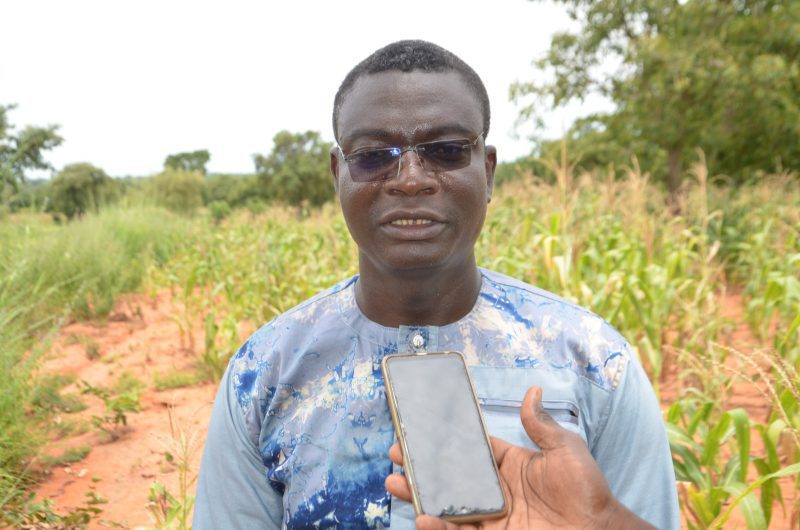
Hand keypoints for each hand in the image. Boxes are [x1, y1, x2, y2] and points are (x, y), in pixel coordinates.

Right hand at [385, 386, 655, 529]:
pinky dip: (440, 525)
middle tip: (397, 454)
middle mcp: (496, 490)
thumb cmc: (587, 490)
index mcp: (509, 465)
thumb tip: (533, 390)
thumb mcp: (565, 449)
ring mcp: (493, 516)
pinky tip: (423, 516)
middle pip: (450, 476)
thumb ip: (541, 425)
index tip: (420, 429)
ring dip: (420, 494)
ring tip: (396, 482)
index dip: (445, 440)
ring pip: (448, 504)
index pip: (470, 449)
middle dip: (422, 466)